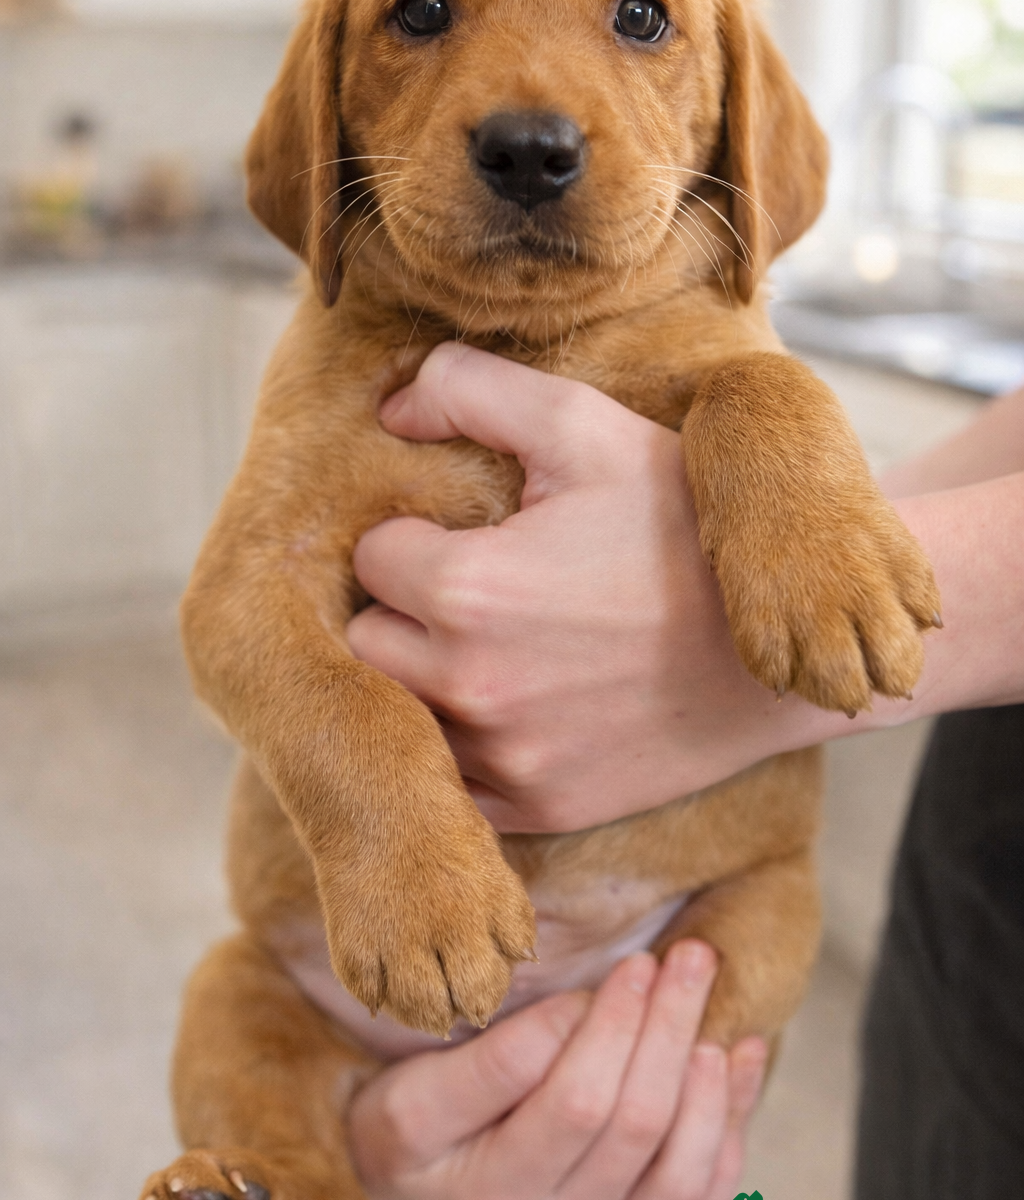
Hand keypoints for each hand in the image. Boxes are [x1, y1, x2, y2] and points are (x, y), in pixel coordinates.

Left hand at [348, 343, 828, 831]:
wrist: (789, 634)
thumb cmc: (684, 521)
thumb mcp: (586, 425)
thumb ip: (468, 391)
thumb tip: (386, 414)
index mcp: (469, 589)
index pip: (371, 557)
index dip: (415, 535)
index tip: (471, 532)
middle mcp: (474, 687)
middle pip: (370, 642)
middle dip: (406, 609)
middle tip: (478, 586)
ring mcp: (506, 760)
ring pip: (403, 713)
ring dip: (427, 678)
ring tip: (496, 641)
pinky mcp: (537, 808)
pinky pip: (450, 781)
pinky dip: (465, 743)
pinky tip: (520, 700)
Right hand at [348, 941, 766, 1199]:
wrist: (416, 1199)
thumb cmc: (408, 1132)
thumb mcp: (413, 1094)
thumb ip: (495, 1059)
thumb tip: (584, 1010)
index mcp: (488, 1194)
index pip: (570, 1103)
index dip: (611, 1026)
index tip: (631, 963)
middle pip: (633, 1123)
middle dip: (667, 1027)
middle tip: (686, 956)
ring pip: (679, 1163)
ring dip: (707, 1071)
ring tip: (706, 996)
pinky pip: (704, 1195)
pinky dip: (732, 1123)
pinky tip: (738, 1054)